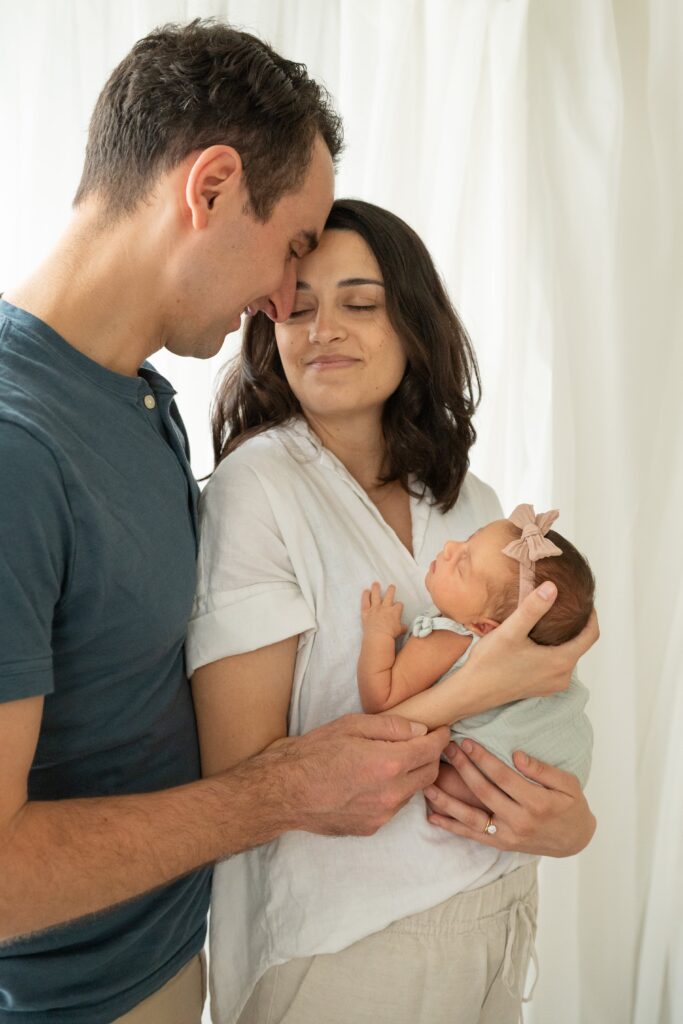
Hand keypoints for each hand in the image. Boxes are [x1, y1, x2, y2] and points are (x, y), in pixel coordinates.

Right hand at [268, 714, 449, 836]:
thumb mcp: (351, 725)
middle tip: (421, 743)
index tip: (442, 730)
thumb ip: (391, 727)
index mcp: (388, 763)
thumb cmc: (314, 753)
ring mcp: (382, 814)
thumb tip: (419, 730)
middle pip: (429, 774)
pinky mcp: (371, 827)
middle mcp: (391, 793)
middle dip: (431, 756)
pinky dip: (393, 791)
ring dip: (411, 775)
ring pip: (412, 792)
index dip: (441, 738)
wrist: (285, 791)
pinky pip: (393, 806)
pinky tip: (373, 781)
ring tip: (392, 761)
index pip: (431, 750)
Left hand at [361, 583, 406, 639]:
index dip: (399, 605)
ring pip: (376, 595)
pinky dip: (365, 596)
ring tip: (376, 583)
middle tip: (391, 586)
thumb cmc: (390, 635)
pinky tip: (366, 591)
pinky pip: (365, 601)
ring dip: (376, 588)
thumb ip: (402, 627)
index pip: (399, 605)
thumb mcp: (400, 631)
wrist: (378, 637)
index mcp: (394, 612)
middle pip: (389, 595)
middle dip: (391, 590)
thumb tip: (405, 627)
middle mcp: (385, 607)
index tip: (398, 606)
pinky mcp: (366, 612)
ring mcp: (375, 609)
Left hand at [424, 740, 595, 856]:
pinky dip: (451, 826)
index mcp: (537, 803)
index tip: (466, 742)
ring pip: (471, 818)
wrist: (575, 841)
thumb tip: (516, 755)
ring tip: (428, 784)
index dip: (482, 758)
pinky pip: (472, 835)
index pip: (503, 777)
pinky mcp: (500, 845)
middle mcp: (520, 821)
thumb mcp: (567, 784)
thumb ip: (541, 770)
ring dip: (447, 801)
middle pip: (483, 792)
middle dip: (463, 768)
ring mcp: (508, 836)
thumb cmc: (572, 807)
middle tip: (447, 749)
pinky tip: (433, 816)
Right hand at [460, 583, 598, 702]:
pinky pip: (557, 665)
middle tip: (566, 604)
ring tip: (553, 618)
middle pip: (580, 645)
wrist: (472, 692)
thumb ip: (532, 609)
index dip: (592, 616)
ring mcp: (552, 684)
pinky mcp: (542, 687)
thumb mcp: (511, 631)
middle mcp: (561, 676)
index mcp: (560, 662)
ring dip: (565, 638)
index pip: (591, 636)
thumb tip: (552, 588)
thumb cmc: (490, 664)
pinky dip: (555, 650)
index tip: (585, 601)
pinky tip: (539, 639)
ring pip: (568, 655)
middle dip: (577, 625)